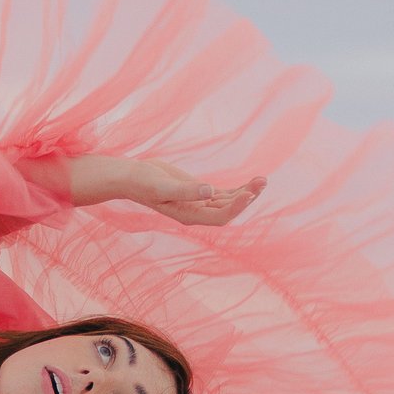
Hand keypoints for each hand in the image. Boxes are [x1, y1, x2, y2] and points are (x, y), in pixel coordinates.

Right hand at [89, 156, 262, 230]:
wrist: (131, 177)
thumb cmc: (143, 182)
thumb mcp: (163, 186)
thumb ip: (187, 190)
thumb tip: (210, 190)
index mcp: (189, 216)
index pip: (220, 217)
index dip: (237, 207)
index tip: (250, 193)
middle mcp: (197, 213)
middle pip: (229, 209)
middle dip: (247, 196)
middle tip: (262, 180)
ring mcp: (199, 203)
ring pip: (229, 202)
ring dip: (246, 192)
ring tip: (263, 179)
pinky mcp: (199, 192)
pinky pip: (224, 195)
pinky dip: (238, 189)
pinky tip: (251, 182)